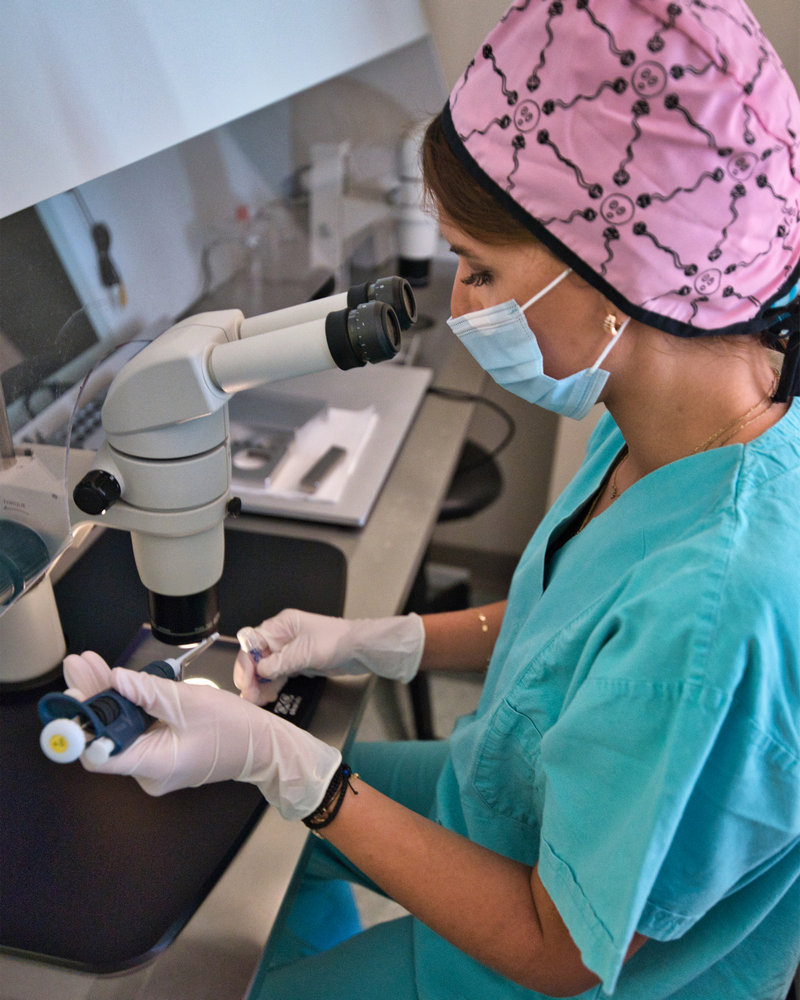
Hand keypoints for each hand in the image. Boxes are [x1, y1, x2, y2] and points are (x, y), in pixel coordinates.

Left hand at [63, 652, 340, 820]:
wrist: (263, 745)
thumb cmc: (234, 726)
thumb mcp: (189, 702)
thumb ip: (147, 691)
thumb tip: (114, 679)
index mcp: (154, 765)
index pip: (98, 755)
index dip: (81, 726)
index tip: (72, 695)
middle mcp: (148, 773)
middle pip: (107, 737)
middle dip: (93, 698)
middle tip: (79, 664)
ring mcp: (154, 766)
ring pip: (120, 732)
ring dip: (107, 699)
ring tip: (89, 665)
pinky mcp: (162, 756)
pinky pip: (136, 733)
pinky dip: (126, 708)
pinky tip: (114, 682)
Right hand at [233, 609, 424, 703]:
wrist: (360, 650)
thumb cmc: (336, 642)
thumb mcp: (305, 652)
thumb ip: (280, 662)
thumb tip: (260, 671)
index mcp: (281, 625)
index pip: (253, 642)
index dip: (246, 662)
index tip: (245, 681)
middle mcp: (282, 636)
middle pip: (257, 656)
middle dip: (251, 676)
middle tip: (248, 696)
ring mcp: (289, 650)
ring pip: (267, 668)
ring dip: (260, 684)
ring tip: (255, 701)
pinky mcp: (298, 663)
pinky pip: (278, 675)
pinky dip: (272, 685)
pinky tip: (266, 697)